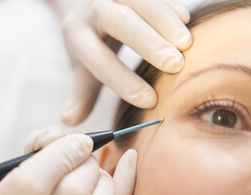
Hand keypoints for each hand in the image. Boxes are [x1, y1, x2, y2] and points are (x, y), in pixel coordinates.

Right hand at [0, 126, 136, 194]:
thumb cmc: (19, 194)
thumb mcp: (12, 167)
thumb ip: (38, 144)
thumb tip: (66, 137)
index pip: (35, 182)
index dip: (62, 155)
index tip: (78, 141)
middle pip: (74, 192)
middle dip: (85, 162)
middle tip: (81, 153)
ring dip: (103, 177)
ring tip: (89, 170)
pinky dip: (126, 183)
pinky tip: (128, 160)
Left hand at [57, 0, 191, 124]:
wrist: (84, 3)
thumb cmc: (88, 42)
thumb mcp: (80, 66)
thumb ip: (80, 94)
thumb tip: (69, 120)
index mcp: (77, 35)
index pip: (98, 59)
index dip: (122, 80)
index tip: (149, 100)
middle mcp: (92, 10)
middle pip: (117, 22)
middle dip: (147, 43)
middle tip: (174, 66)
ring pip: (139, 2)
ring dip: (164, 21)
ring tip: (186, 45)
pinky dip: (170, 4)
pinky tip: (186, 20)